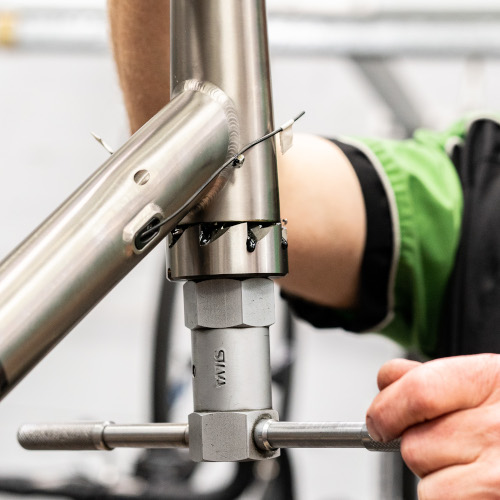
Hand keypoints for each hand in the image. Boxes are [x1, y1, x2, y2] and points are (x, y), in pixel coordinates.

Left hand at [366, 354, 499, 498]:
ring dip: (439, 478)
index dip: (387, 409)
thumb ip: (433, 377)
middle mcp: (499, 425)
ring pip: (425, 480)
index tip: (379, 423)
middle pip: (413, 444)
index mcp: (490, 380)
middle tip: (455, 446)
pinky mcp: (495, 497)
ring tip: (475, 469)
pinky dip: (451, 498)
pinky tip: (478, 487)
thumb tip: (388, 380)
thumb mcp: (489, 382)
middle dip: (422, 448)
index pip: (416, 391)